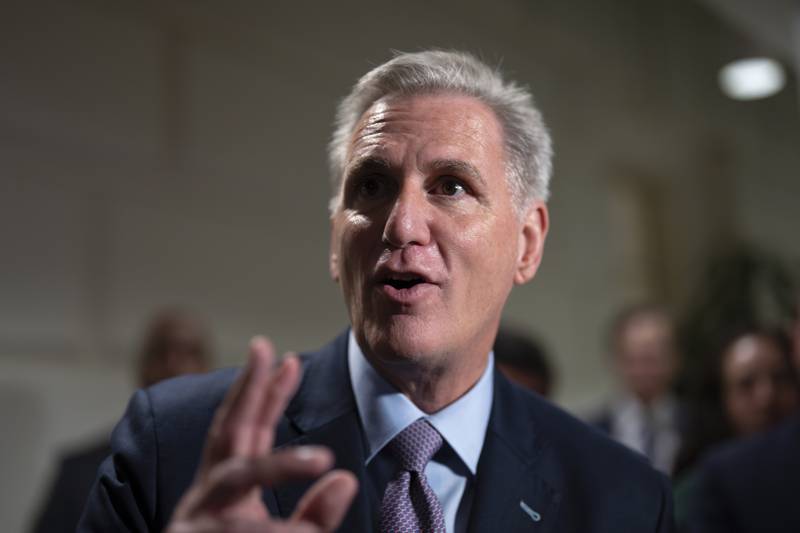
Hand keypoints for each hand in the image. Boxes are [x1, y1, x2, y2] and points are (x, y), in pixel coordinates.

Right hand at [166, 337, 357, 531]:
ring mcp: (196, 520)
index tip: (290, 358)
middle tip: (267, 349)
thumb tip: (347, 480)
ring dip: (278, 466)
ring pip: (233, 480)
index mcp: (227, 488)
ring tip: (324, 462)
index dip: (266, 393)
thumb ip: (313, 514)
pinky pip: (239, 530)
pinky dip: (274, 531)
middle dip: (247, 391)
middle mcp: (207, 496)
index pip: (248, 430)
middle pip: (227, 433)